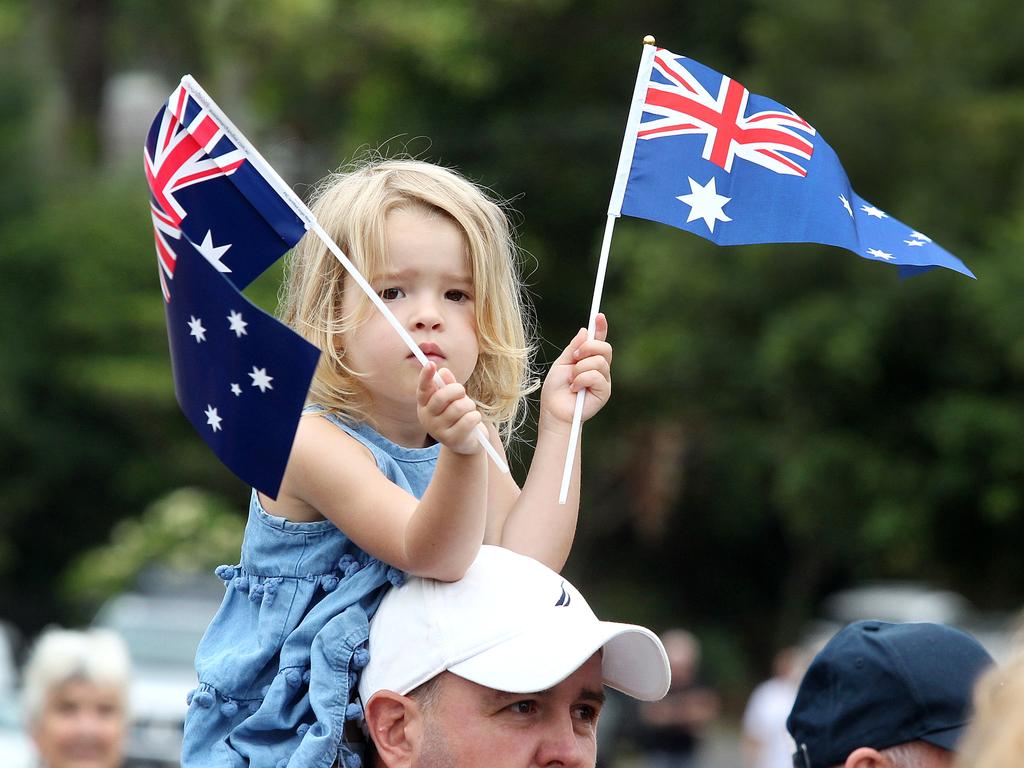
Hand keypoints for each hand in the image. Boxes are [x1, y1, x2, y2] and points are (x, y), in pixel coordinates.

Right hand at [417, 363, 482, 453]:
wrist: (466, 443)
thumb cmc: (459, 416)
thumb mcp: (454, 399)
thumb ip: (448, 385)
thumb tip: (444, 371)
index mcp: (424, 405)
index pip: (423, 389)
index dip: (426, 376)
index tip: (431, 363)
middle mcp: (427, 418)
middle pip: (441, 397)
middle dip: (457, 390)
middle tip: (463, 392)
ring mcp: (438, 431)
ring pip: (458, 407)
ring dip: (469, 405)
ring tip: (469, 409)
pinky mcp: (452, 440)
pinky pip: (469, 420)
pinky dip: (475, 417)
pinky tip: (473, 421)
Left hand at [540, 313, 612, 427]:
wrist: (554, 410)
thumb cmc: (555, 389)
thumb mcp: (561, 363)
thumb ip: (573, 348)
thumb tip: (585, 330)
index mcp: (588, 358)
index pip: (598, 340)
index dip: (601, 327)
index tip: (599, 315)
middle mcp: (599, 367)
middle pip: (605, 347)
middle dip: (588, 348)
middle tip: (573, 357)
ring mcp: (603, 379)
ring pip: (599, 362)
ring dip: (580, 369)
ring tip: (571, 380)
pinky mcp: (604, 392)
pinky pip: (596, 376)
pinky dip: (582, 380)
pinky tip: (575, 389)